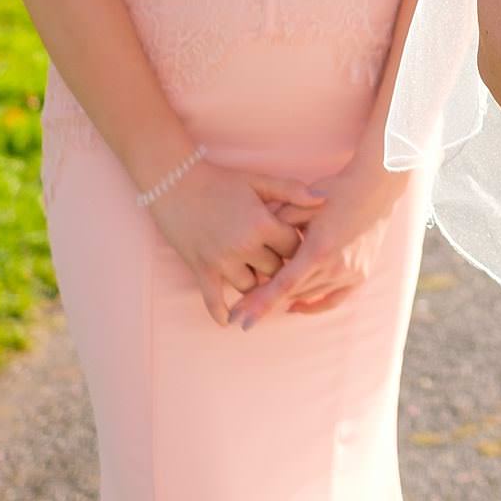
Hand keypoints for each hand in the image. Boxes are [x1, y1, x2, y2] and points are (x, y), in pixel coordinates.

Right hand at [145, 162, 324, 325]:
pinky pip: (213, 300)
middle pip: (274, 271)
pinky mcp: (201, 269)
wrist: (176, 184)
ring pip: (249, 286)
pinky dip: (221, 312)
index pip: (293, 248)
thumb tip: (324, 199)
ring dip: (254, 284)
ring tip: (259, 281)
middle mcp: (244, 246)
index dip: (298, 247)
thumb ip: (292, 191)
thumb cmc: (221, 181)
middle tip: (281, 266)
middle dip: (279, 268)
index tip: (298, 246)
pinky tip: (229, 320)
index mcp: (262, 224)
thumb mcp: (259, 181)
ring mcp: (221, 261)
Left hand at [229, 157, 411, 328]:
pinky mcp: (360, 276)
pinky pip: (333, 300)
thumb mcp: (301, 203)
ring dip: (287, 299)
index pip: (283, 285)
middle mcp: (336, 267)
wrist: (375, 189)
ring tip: (264, 301)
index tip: (241, 320)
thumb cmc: (336, 191)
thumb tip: (255, 245)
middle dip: (265, 303)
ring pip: (309, 296)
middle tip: (241, 312)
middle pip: (293, 294)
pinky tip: (296, 305)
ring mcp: (350, 274)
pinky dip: (313, 305)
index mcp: (319, 249)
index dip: (260, 304)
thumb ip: (277, 225)